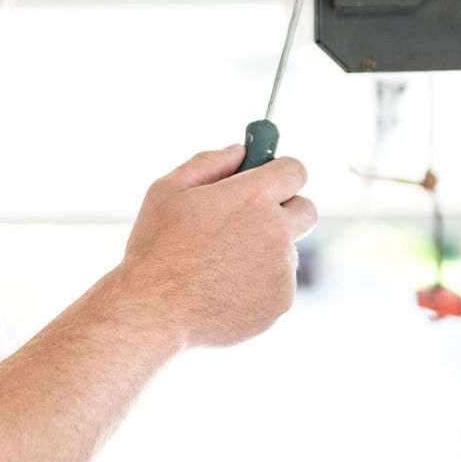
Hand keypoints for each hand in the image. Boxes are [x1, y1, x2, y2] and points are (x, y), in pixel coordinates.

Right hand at [115, 144, 316, 350]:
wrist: (154, 310)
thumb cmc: (156, 247)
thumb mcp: (168, 190)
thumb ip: (209, 162)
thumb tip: (239, 151)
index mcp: (252, 197)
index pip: (295, 170)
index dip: (280, 172)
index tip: (266, 180)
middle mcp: (276, 231)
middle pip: (305, 209)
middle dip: (284, 210)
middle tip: (248, 222)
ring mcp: (282, 270)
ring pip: (287, 251)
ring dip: (265, 251)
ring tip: (220, 265)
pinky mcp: (280, 302)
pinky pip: (278, 285)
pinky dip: (259, 285)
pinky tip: (224, 289)